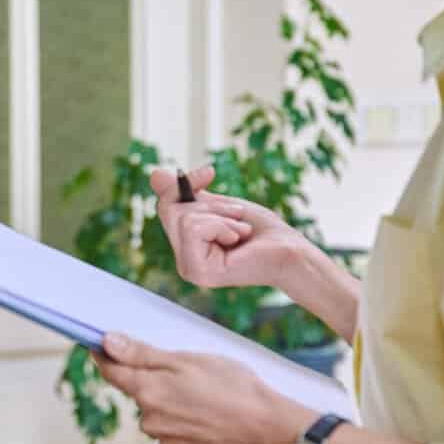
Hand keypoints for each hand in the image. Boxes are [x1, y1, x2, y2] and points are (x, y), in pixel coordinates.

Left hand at [93, 332, 311, 443]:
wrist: (267, 427)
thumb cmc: (231, 387)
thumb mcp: (187, 360)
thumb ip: (142, 354)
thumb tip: (107, 343)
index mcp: (148, 392)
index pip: (112, 372)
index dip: (104, 356)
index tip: (99, 345)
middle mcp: (151, 420)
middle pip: (139, 393)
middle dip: (153, 380)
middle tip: (185, 369)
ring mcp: (167, 440)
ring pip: (158, 413)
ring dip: (171, 401)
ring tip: (204, 393)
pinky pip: (175, 430)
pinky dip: (186, 420)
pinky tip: (208, 412)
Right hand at [150, 165, 311, 291]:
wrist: (290, 251)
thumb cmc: (261, 231)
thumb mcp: (219, 205)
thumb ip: (188, 195)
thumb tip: (154, 175)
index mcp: (187, 246)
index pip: (166, 205)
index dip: (184, 183)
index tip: (210, 171)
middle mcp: (183, 261)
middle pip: (170, 209)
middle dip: (209, 204)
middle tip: (237, 217)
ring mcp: (189, 269)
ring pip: (184, 218)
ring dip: (220, 216)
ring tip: (240, 231)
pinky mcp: (198, 272)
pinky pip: (194, 228)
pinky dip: (221, 225)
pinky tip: (238, 241)